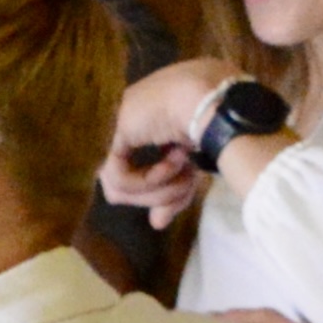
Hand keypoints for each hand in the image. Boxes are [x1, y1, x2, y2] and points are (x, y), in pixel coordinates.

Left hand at [106, 61, 246, 226]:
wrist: (212, 99)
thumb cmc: (209, 122)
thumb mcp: (188, 166)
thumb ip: (169, 193)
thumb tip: (156, 223)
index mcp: (139, 124)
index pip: (130, 174)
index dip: (155, 194)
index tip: (179, 199)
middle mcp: (120, 127)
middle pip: (124, 186)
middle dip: (160, 195)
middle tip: (189, 185)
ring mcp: (111, 128)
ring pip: (119, 188)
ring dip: (159, 190)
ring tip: (185, 174)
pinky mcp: (109, 133)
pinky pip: (119, 178)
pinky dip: (149, 181)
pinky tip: (172, 163)